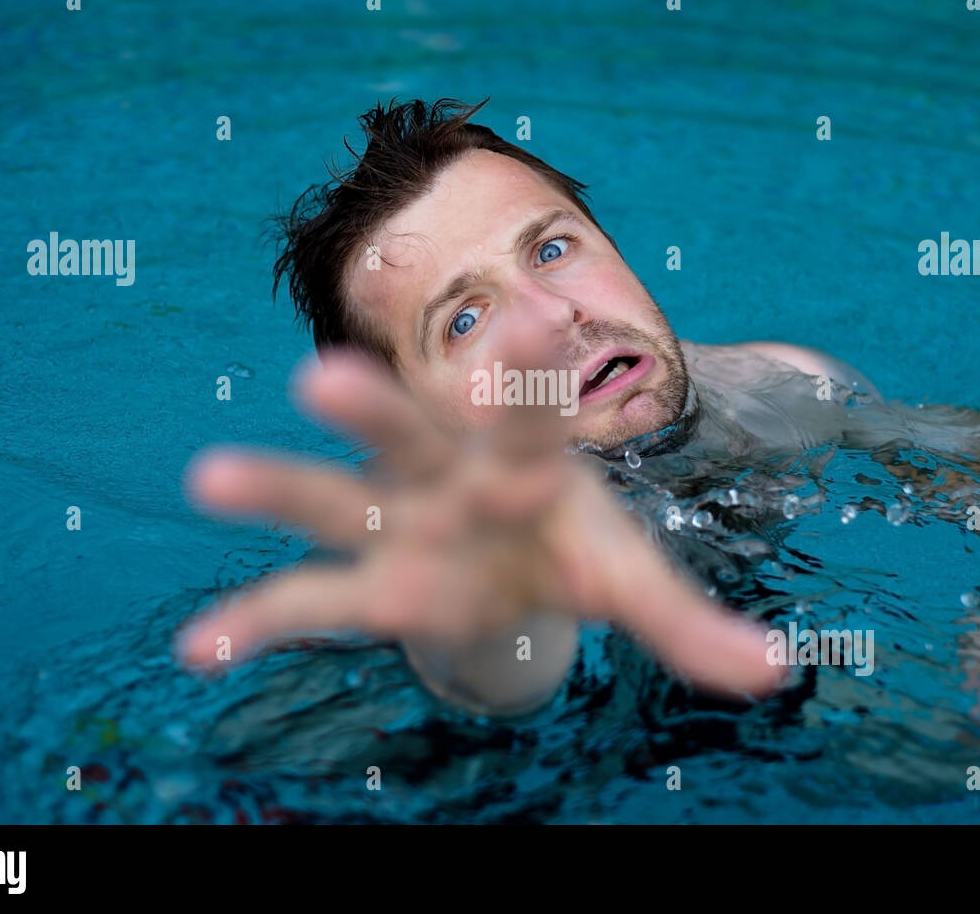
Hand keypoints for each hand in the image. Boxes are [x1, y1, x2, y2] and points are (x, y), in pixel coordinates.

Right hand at [176, 350, 782, 706]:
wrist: (513, 558)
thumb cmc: (569, 544)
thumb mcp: (631, 580)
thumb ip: (692, 623)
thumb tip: (778, 668)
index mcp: (524, 459)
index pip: (529, 404)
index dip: (530, 364)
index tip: (537, 311)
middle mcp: (447, 473)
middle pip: (408, 432)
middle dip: (373, 409)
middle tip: (320, 377)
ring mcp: (395, 520)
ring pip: (331, 498)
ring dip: (275, 489)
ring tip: (208, 479)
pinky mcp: (366, 577)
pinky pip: (306, 595)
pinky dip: (256, 619)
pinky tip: (201, 647)